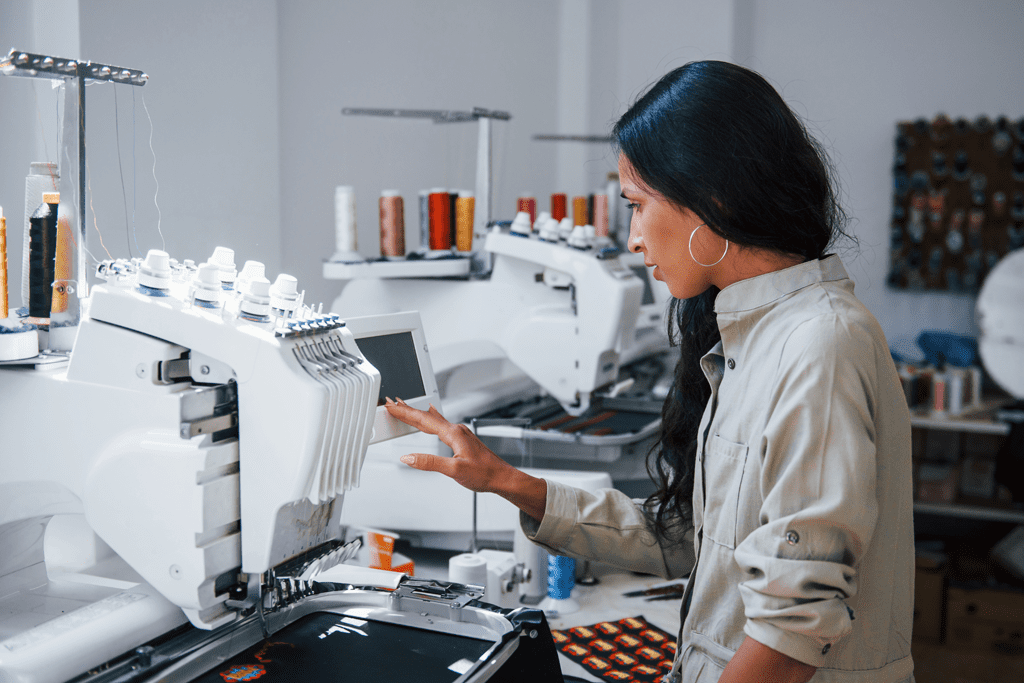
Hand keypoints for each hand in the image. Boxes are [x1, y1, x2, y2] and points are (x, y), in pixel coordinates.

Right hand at [384, 398, 546, 520]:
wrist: (501, 477)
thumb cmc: (484, 474)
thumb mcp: (454, 470)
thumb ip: (429, 463)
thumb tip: (408, 457)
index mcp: (453, 433)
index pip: (423, 420)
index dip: (406, 413)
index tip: (392, 407)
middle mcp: (456, 430)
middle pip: (427, 417)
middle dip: (408, 410)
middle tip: (392, 403)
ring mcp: (460, 434)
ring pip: (433, 420)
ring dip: (417, 415)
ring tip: (404, 409)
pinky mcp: (461, 440)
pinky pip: (440, 426)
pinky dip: (429, 421)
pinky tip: (429, 419)